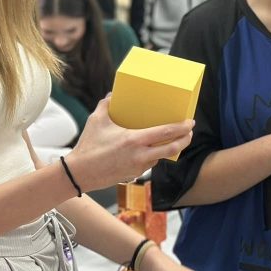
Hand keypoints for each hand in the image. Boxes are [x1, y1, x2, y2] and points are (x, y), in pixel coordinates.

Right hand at [67, 95, 192, 190]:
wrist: (79, 173)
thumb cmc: (88, 146)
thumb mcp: (96, 120)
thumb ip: (106, 104)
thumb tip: (113, 94)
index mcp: (134, 140)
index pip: (166, 132)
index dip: (182, 128)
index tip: (190, 122)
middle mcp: (140, 155)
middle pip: (172, 148)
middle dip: (185, 140)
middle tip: (189, 132)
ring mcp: (138, 167)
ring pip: (161, 157)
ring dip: (168, 149)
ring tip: (170, 139)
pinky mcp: (134, 175)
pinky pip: (149, 163)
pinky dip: (153, 156)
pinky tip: (150, 149)